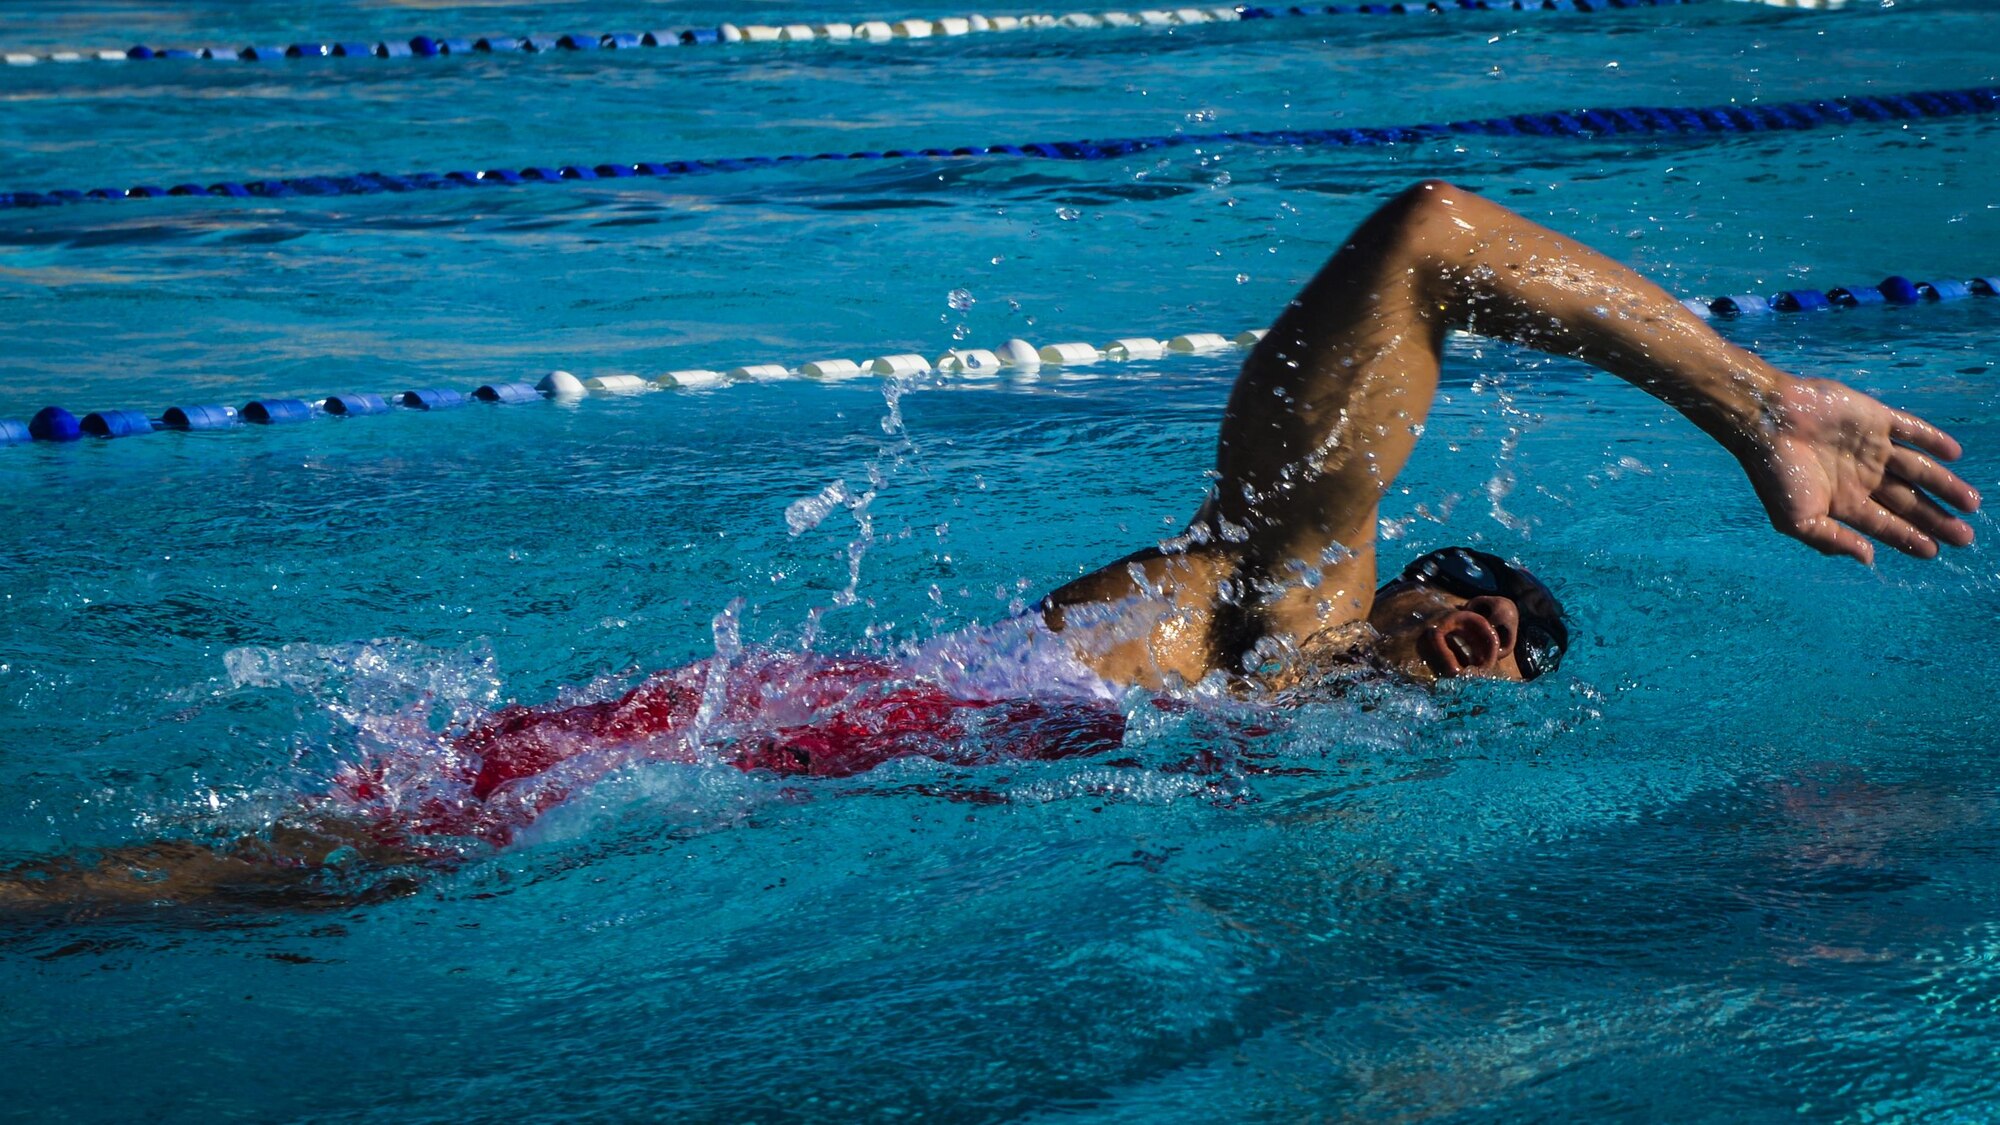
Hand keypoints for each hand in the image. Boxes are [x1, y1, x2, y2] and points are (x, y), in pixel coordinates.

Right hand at [1735, 376, 1979, 563]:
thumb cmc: (1774, 474)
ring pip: (1918, 470)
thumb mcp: (1796, 521)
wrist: (1766, 421)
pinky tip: (1955, 454)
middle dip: (1936, 519)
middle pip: (1908, 501)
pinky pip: (1911, 430)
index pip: (1885, 524)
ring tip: (1972, 503)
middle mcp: (1862, 476)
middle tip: (1966, 536)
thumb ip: (1831, 541)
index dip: (1910, 538)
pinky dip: (1933, 440)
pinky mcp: (1875, 419)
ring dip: (1945, 485)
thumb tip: (1869, 558)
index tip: (1936, 551)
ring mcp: (1871, 448)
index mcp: (1843, 502)